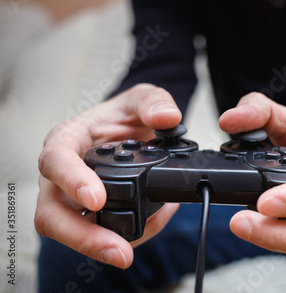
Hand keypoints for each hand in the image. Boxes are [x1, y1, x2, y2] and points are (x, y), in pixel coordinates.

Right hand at [35, 84, 181, 267]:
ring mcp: (72, 198)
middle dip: (82, 236)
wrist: (131, 129)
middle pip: (52, 213)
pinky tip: (153, 224)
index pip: (55, 161)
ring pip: (71, 231)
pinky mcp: (90, 215)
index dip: (72, 181)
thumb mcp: (141, 97)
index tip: (96, 199)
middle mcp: (62, 174)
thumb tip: (167, 118)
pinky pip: (102, 233)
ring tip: (129, 253)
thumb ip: (153, 102)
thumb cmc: (124, 115)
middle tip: (116, 250)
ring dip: (100, 247)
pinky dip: (129, 234)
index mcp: (67, 140)